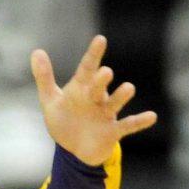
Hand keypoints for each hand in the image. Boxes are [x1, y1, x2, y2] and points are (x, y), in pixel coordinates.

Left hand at [30, 35, 157, 166]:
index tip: (100, 39)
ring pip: (114, 104)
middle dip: (101, 81)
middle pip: (98, 87)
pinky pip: (127, 126)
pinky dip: (139, 122)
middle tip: (105, 72)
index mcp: (80, 89)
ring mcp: (105, 115)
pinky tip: (152, 116)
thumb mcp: (50, 99)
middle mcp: (95, 99)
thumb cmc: (64, 119)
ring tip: (129, 88)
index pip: (87, 69)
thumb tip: (36, 51)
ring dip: (120, 98)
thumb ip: (44, 77)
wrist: (75, 149)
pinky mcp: (112, 132)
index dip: (93, 54)